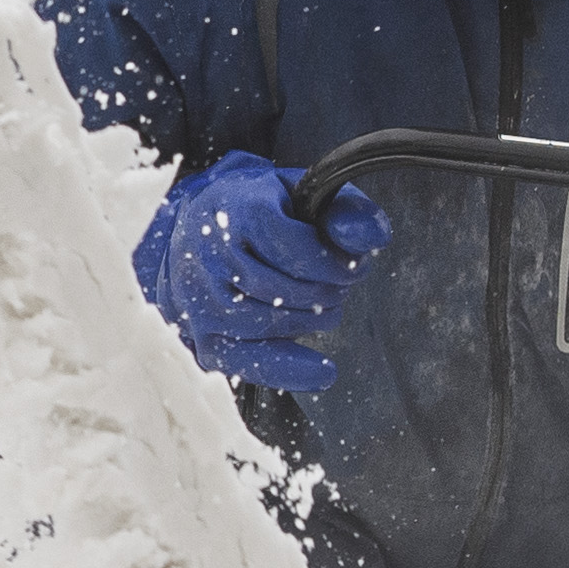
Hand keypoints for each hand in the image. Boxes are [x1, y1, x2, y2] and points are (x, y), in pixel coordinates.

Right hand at [134, 154, 386, 394]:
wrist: (206, 225)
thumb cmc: (263, 211)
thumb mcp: (307, 195)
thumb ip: (346, 213)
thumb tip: (370, 236)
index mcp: (236, 208)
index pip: (292, 247)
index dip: (332, 264)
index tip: (349, 268)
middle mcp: (208, 252)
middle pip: (278, 289)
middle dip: (322, 293)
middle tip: (336, 288)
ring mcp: (198, 295)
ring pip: (263, 323)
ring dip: (306, 322)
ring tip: (321, 310)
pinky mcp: (201, 332)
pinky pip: (243, 361)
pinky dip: (286, 370)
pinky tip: (319, 371)